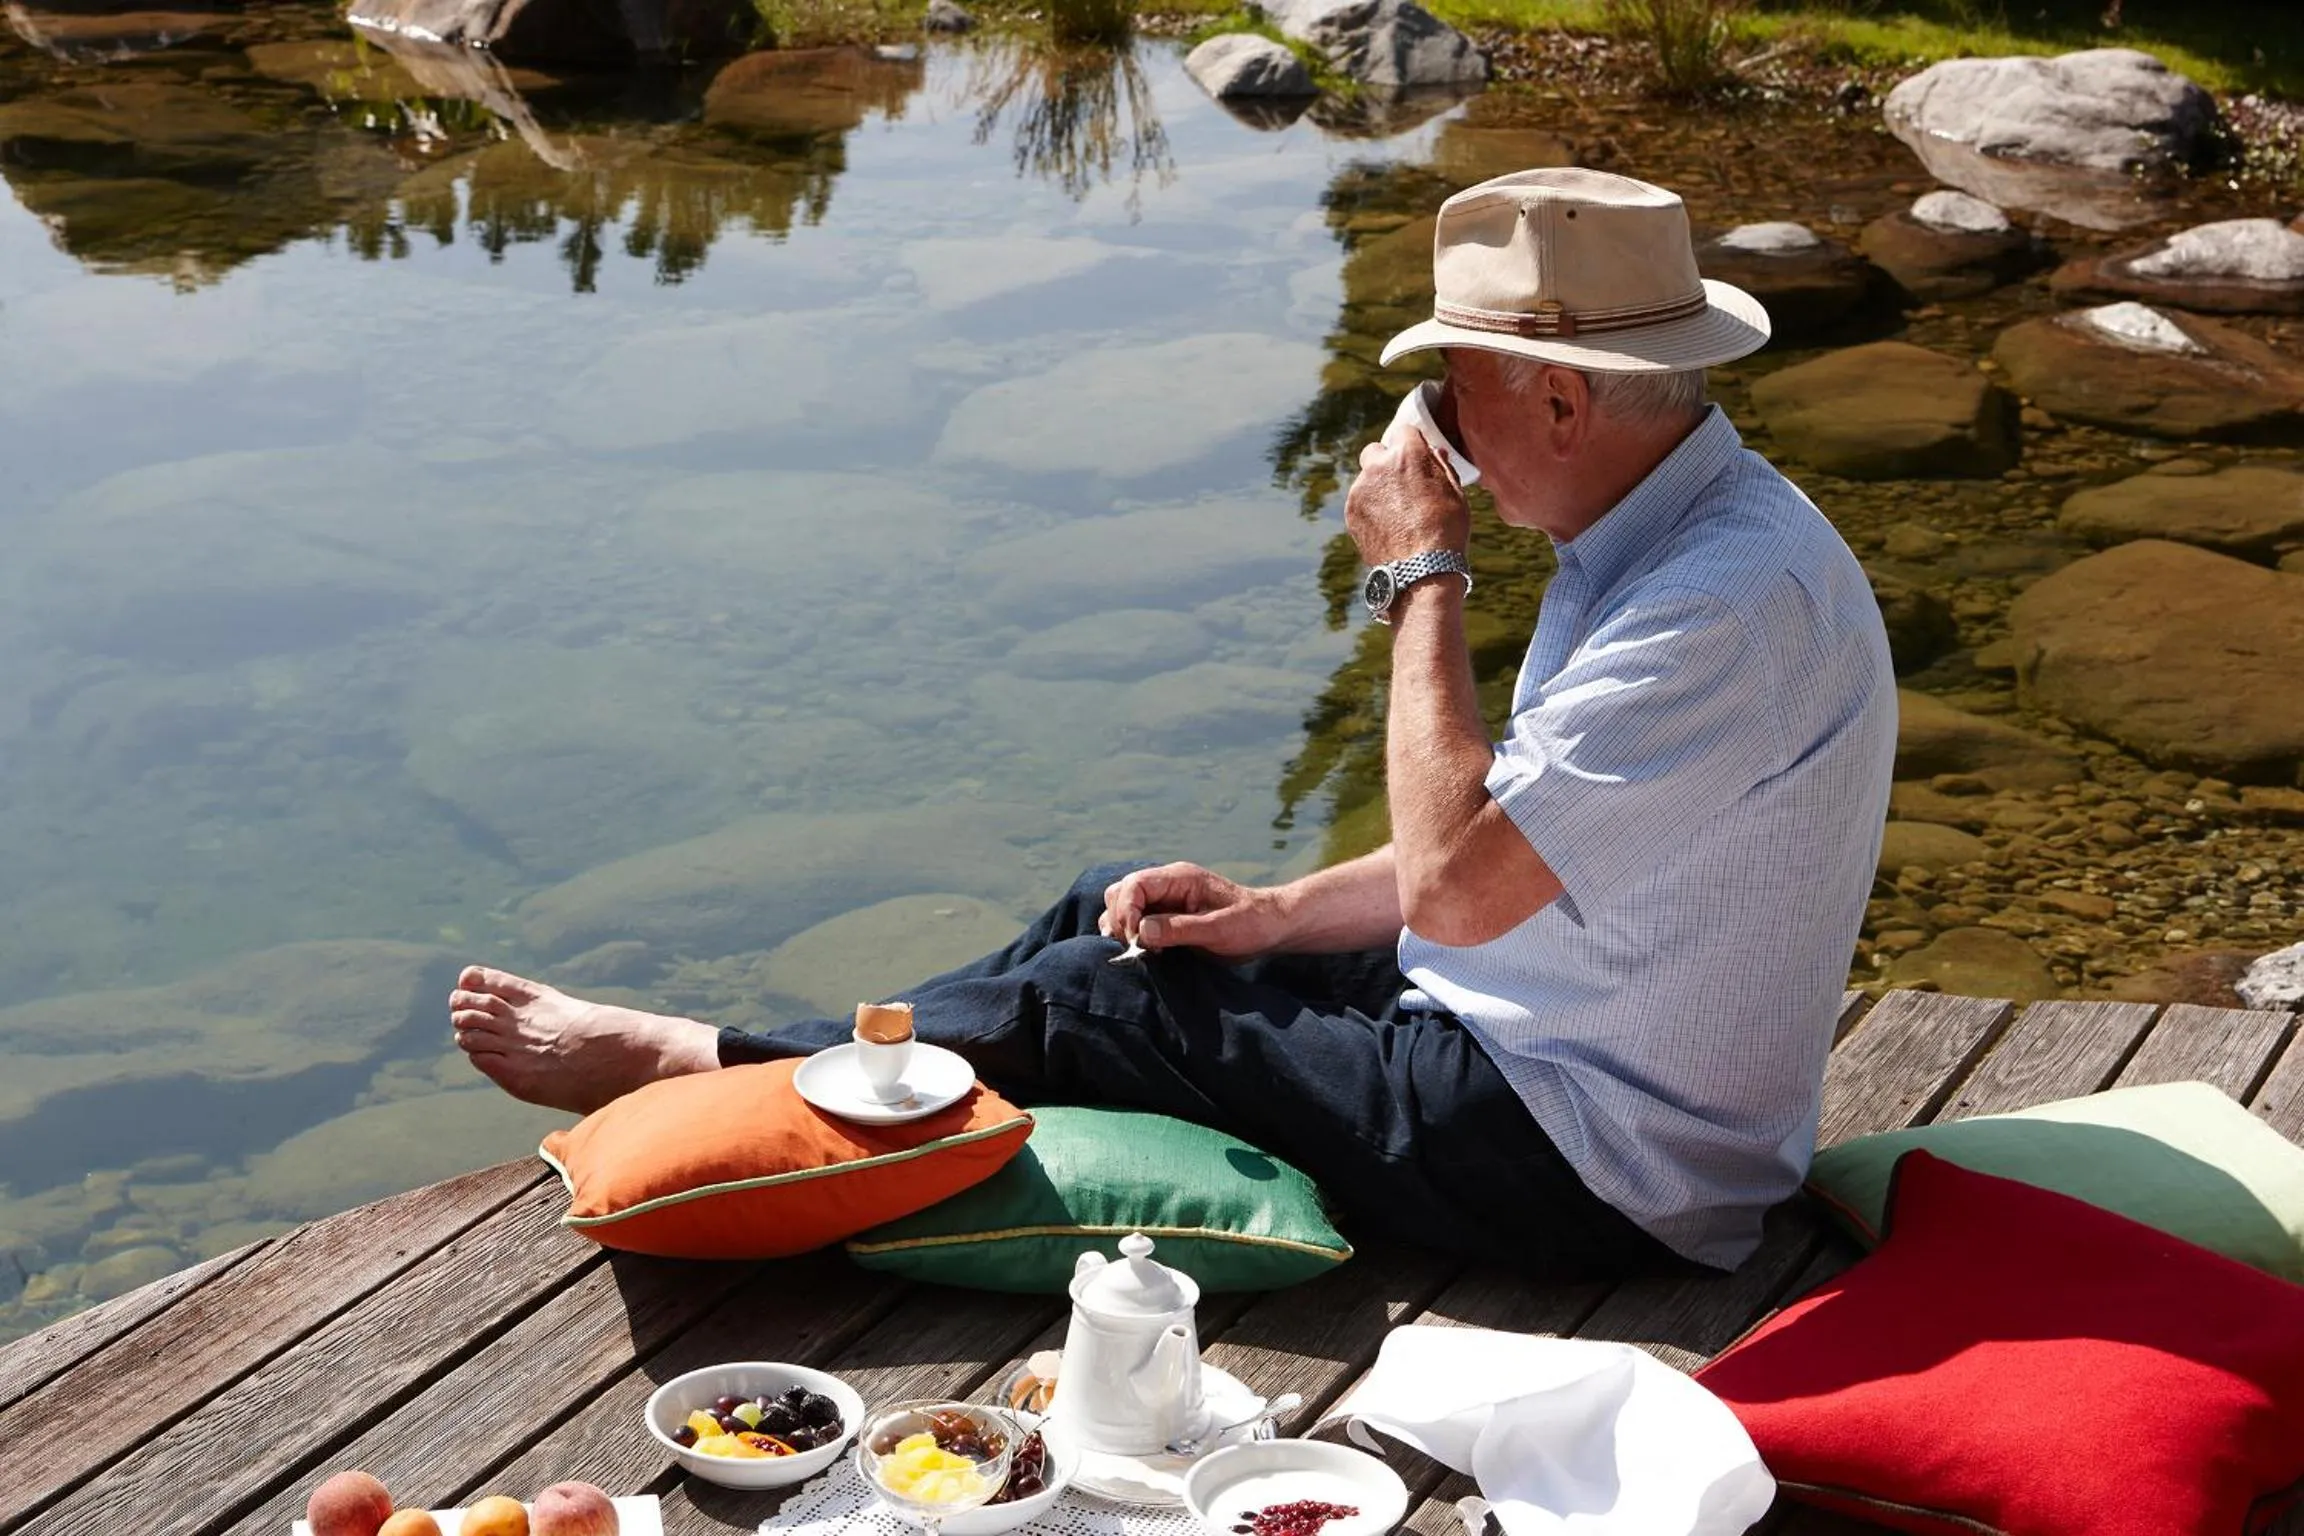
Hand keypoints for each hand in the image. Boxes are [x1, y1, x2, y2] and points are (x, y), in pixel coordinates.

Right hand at [1100, 863, 1288, 960]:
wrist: (1270, 927)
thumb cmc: (1251, 924)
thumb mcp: (1219, 929)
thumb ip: (1180, 929)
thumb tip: (1141, 931)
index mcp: (1179, 878)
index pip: (1135, 884)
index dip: (1126, 911)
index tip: (1135, 939)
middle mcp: (1167, 885)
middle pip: (1120, 892)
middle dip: (1119, 920)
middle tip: (1135, 948)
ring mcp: (1164, 900)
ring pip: (1122, 906)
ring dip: (1121, 929)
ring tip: (1139, 951)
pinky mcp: (1165, 918)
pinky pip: (1135, 922)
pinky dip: (1130, 936)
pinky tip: (1145, 952)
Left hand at [1347, 422, 1469, 568]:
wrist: (1422, 569)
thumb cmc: (1446, 529)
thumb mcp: (1455, 493)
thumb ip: (1441, 466)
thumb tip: (1434, 451)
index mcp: (1407, 454)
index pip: (1404, 432)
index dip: (1412, 446)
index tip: (1416, 460)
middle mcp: (1379, 466)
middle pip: (1376, 451)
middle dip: (1386, 462)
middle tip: (1401, 484)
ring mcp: (1360, 489)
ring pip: (1366, 479)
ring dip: (1377, 488)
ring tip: (1398, 514)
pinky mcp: (1351, 511)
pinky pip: (1359, 501)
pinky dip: (1369, 508)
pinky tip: (1388, 527)